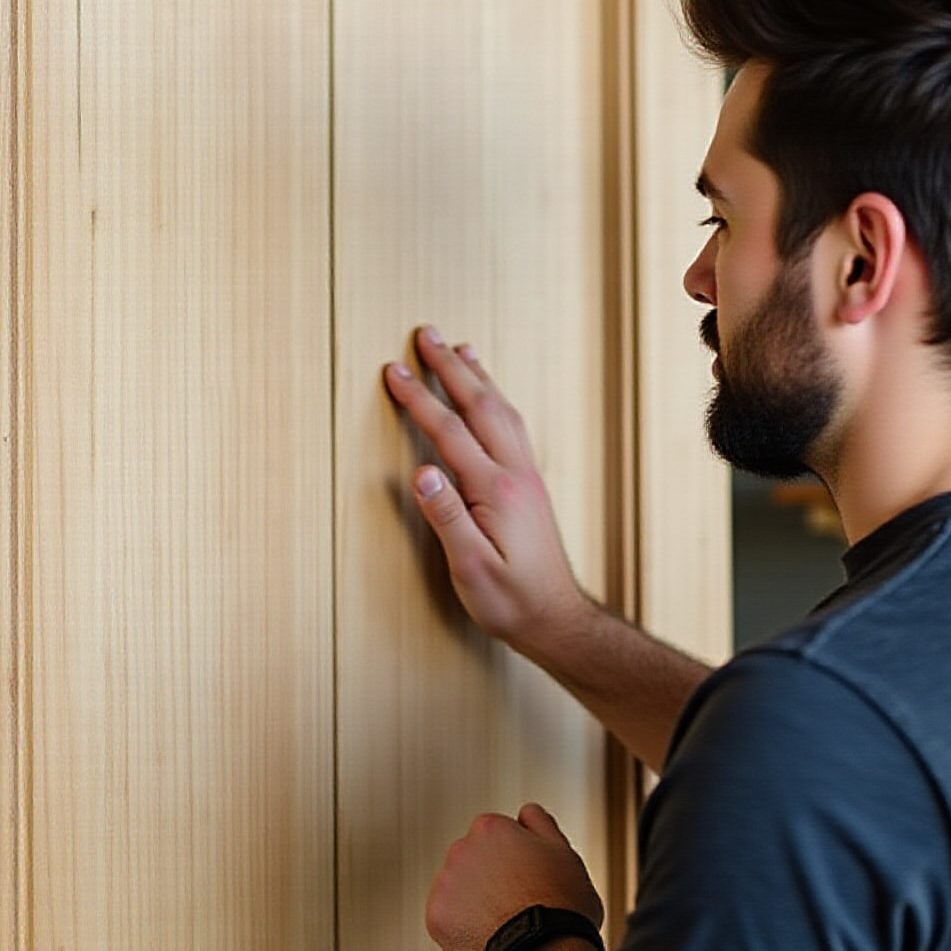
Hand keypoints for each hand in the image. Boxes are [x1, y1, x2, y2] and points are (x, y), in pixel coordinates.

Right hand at [383, 328, 588, 659]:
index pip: (449, 432)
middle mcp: (515, 474)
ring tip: (460, 349)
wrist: (556, 617)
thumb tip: (421, 473)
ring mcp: (527, 476)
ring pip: (501, 411)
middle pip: (480, 406)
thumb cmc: (510, 600)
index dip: (420, 399)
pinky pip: (512, 426)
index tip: (394, 370)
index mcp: (495, 490)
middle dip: (450, 367)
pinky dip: (496, 400)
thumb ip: (447, 518)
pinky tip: (489, 397)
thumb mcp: (470, 568)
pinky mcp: (530, 486)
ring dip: (477, 377)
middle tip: (427, 333)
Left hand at [426, 802, 603, 950]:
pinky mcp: (436, 918)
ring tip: (505, 923)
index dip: (515, 856)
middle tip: (518, 901)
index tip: (527, 875)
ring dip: (475, 901)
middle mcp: (461, 850)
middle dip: (490, 877)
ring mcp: (445, 884)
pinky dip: (463, 928)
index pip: (495, 835)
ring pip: (459, 890)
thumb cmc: (560, 906)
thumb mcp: (564, 852)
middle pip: (473, 860)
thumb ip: (540, 824)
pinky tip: (489, 935)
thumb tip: (526, 812)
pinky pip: (448, 919)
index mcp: (491, 828)